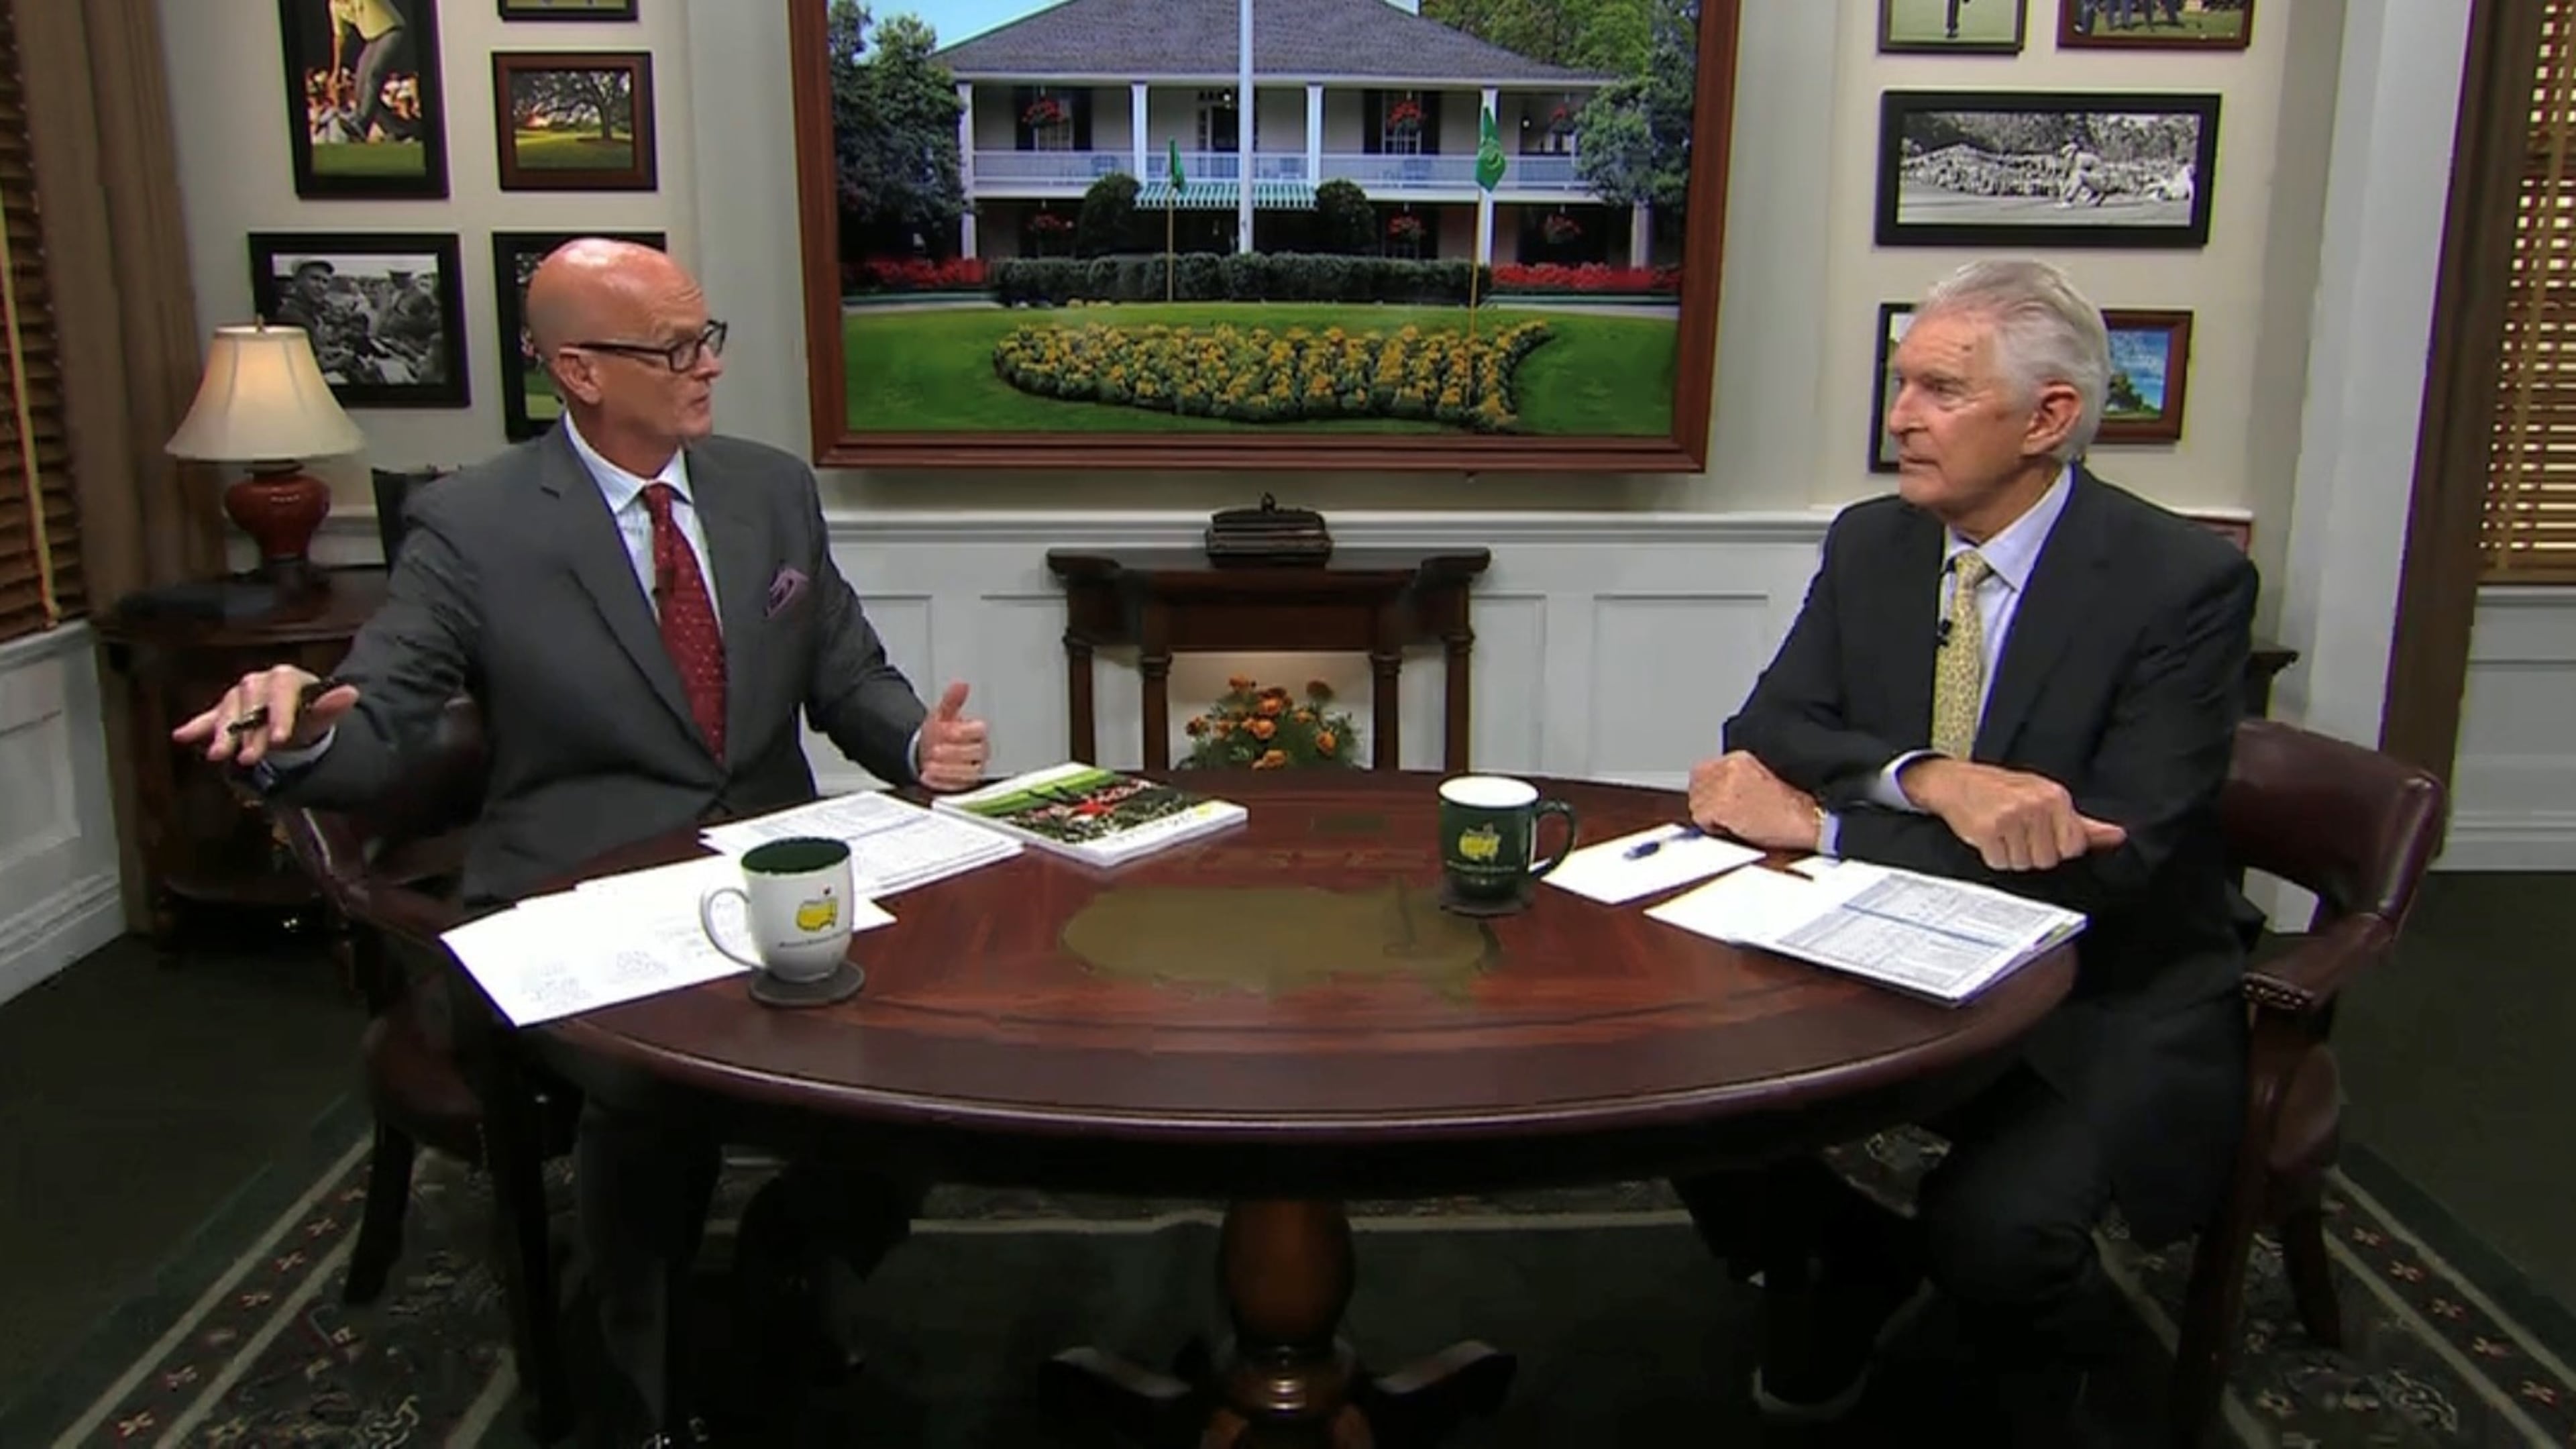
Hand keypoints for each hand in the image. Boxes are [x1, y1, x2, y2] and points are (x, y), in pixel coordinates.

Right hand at [170, 665, 360, 767]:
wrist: (294, 720)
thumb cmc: (308, 715)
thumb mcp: (322, 713)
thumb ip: (332, 705)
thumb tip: (351, 692)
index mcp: (285, 678)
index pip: (281, 692)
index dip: (279, 715)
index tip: (279, 738)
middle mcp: (258, 682)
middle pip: (251, 704)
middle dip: (249, 732)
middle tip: (249, 758)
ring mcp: (239, 695)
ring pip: (228, 710)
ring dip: (221, 733)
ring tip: (217, 755)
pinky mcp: (224, 710)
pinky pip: (209, 716)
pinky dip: (197, 726)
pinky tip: (181, 735)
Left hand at [914, 680, 988, 791]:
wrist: (931, 751)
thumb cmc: (941, 733)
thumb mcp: (944, 714)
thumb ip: (953, 700)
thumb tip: (961, 684)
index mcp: (978, 733)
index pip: (980, 732)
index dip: (964, 732)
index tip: (949, 731)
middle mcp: (980, 752)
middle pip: (975, 754)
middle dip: (954, 753)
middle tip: (936, 750)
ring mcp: (973, 769)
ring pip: (968, 773)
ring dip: (947, 771)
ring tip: (929, 766)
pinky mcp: (964, 785)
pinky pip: (957, 787)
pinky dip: (941, 783)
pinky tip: (927, 776)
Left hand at [1685, 751, 1824, 851]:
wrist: (1811, 817)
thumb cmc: (1798, 805)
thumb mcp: (1767, 778)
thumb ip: (1739, 778)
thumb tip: (1722, 791)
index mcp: (1741, 756)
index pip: (1706, 768)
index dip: (1711, 788)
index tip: (1719, 800)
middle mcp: (1729, 765)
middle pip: (1698, 782)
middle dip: (1706, 799)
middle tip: (1724, 816)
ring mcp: (1723, 784)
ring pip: (1698, 801)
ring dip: (1710, 814)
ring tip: (1734, 823)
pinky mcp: (1721, 804)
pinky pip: (1702, 819)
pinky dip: (1714, 828)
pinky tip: (1736, 830)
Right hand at [1898, 757, 2125, 870]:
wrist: (1956, 782)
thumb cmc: (2003, 790)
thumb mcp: (2047, 799)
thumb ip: (2084, 824)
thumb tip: (2118, 836)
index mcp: (2055, 797)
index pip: (2073, 847)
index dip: (2056, 847)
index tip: (2042, 834)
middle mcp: (2035, 805)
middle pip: (2047, 860)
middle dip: (2031, 852)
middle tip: (2018, 832)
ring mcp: (2011, 818)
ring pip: (2023, 864)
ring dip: (2011, 855)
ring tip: (2003, 834)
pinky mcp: (1988, 830)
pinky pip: (2000, 863)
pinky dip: (1993, 855)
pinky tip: (1989, 837)